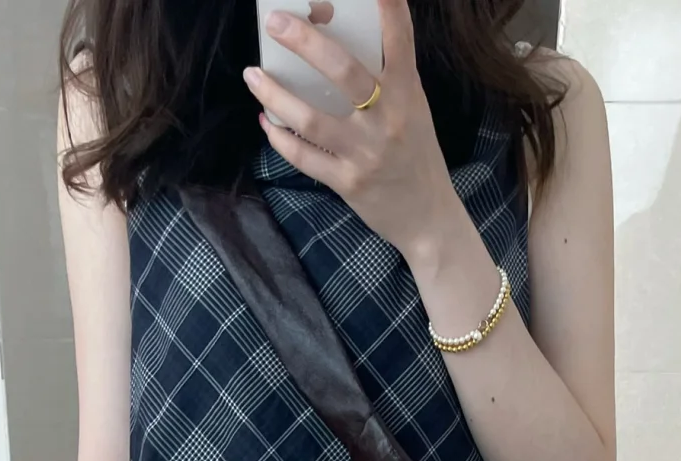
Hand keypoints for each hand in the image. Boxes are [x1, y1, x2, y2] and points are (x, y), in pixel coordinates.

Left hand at [244, 0, 462, 263]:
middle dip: (305, 42)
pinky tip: (265, 119)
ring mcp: (365, 154)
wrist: (427, 218)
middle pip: (343, 72)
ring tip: (252, 74)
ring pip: (311, 119)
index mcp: (407, 94)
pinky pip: (304, 157)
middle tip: (275, 21)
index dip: (389, 8)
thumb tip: (336, 44)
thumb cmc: (416, 156)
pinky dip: (279, 137)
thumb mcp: (413, 110)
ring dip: (275, 94)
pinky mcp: (347, 182)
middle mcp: (387, 120)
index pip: (400, 42)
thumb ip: (386, 78)